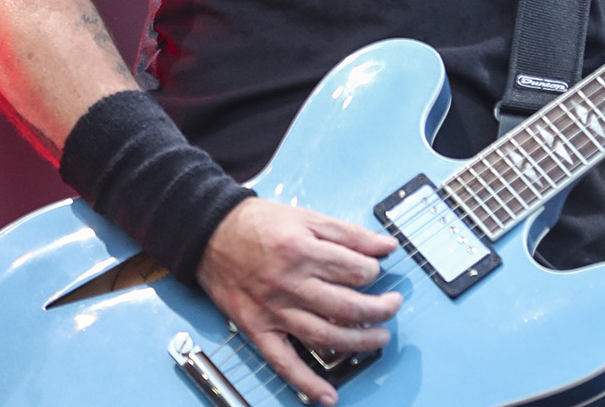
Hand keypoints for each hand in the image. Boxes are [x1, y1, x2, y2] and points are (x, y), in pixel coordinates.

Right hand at [196, 197, 401, 405]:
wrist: (212, 234)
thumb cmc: (260, 223)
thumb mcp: (307, 216)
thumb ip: (349, 233)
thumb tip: (386, 245)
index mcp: (304, 250)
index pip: (355, 270)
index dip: (374, 271)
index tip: (378, 271)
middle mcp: (291, 283)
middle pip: (347, 306)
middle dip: (379, 309)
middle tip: (393, 306)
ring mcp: (274, 311)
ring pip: (325, 336)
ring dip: (358, 343)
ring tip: (379, 339)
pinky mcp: (258, 330)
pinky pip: (284, 363)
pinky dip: (307, 383)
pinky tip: (328, 395)